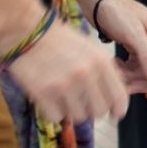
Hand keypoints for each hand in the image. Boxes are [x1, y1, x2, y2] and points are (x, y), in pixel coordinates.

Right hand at [5, 21, 127, 122]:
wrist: (27, 30)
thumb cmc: (60, 40)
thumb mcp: (91, 48)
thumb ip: (106, 70)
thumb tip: (119, 93)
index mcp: (102, 61)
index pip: (120, 97)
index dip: (118, 110)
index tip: (114, 115)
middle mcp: (86, 74)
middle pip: (99, 111)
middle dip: (92, 110)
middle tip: (83, 103)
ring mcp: (65, 85)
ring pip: (78, 117)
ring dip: (72, 110)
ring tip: (64, 96)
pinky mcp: (44, 93)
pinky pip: (56, 117)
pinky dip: (53, 112)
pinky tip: (50, 98)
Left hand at [94, 0, 146, 98]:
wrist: (95, 0)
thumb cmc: (115, 11)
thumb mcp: (132, 33)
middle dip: (141, 80)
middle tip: (125, 88)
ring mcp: (145, 43)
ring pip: (143, 69)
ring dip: (130, 76)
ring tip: (114, 73)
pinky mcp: (132, 46)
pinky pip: (133, 65)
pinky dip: (124, 70)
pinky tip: (114, 65)